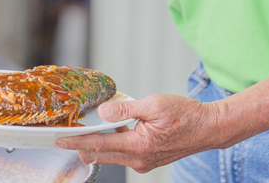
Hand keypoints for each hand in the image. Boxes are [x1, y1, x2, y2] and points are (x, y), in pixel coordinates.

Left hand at [55, 94, 216, 172]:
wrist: (209, 128)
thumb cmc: (185, 115)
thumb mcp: (152, 105)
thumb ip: (125, 109)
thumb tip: (103, 112)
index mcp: (139, 146)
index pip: (99, 145)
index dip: (77, 142)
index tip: (59, 139)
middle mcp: (139, 159)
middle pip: (101, 155)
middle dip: (80, 147)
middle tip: (61, 138)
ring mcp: (144, 161)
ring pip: (111, 155)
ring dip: (96, 145)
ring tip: (81, 131)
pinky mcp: (148, 159)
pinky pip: (123, 153)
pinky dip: (111, 144)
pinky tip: (108, 130)